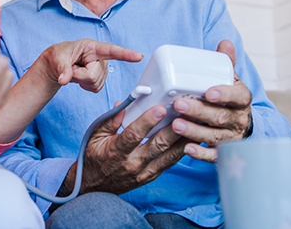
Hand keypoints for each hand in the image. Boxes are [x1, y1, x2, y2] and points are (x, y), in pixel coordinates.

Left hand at [38, 40, 142, 92]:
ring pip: (95, 84)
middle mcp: (101, 58)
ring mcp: (102, 69)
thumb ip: (62, 69)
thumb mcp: (57, 59)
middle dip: (79, 76)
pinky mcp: (101, 78)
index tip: (139, 56)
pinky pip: (95, 89)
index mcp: (92, 47)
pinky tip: (80, 77)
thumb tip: (64, 80)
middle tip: (72, 68)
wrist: (58, 64)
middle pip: (94, 76)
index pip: (111, 50)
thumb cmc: (59, 55)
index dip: (126, 54)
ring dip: (81, 80)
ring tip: (76, 70)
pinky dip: (85, 85)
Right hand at [62, 101, 187, 195]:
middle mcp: (132, 163)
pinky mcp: (151, 176)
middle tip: (186, 113)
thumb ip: (110, 119)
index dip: (147, 121)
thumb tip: (124, 103)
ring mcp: (143, 171)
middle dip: (173, 129)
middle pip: (157, 145)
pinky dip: (181, 151)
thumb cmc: (94, 158)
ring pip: (168, 155)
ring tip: (195, 124)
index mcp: (116, 151)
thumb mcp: (95, 135)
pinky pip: (169, 163)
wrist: (94, 187)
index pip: (134, 135)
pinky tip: (191, 139)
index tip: (160, 109)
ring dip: (183, 139)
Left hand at [171, 39, 252, 162]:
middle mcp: (238, 119)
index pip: (237, 96)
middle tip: (179, 104)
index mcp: (241, 99)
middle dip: (199, 111)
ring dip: (194, 131)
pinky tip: (186, 150)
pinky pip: (213, 155)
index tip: (208, 92)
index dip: (224, 94)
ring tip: (176, 125)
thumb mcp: (230, 80)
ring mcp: (231, 137)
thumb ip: (226, 63)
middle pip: (220, 116)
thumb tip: (225, 42)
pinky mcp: (223, 152)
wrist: (242, 126)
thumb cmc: (229, 100)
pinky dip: (201, 154)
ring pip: (214, 136)